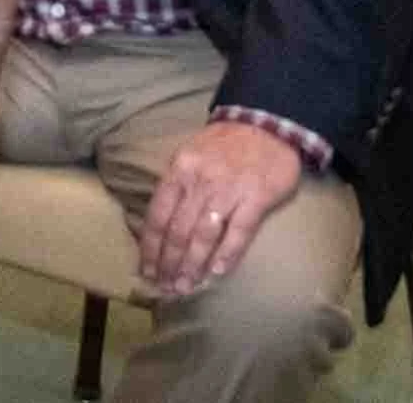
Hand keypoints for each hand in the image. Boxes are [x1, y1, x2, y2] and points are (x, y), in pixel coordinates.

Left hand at [137, 122, 301, 295]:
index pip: (157, 215)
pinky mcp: (257, 197)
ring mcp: (228, 190)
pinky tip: (217, 272)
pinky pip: (239, 231)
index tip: (147, 269)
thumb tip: (159, 223)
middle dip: (169, 262)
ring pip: (203, 234)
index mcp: (178, 172)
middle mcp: (199, 182)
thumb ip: (176, 186)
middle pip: (177, 230)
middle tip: (166, 287)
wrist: (265, 125)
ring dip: (193, 264)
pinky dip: (227, 253)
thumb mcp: (189, 156)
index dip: (150, 246)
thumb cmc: (223, 145)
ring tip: (186, 286)